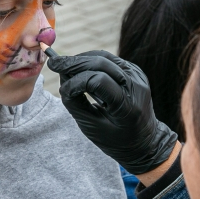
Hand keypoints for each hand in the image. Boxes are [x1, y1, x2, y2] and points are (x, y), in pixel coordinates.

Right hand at [46, 50, 178, 174]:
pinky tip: (79, 68)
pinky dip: (91, 61)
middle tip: (53, 63)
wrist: (145, 141)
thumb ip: (75, 103)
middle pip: (101, 63)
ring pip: (104, 57)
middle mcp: (136, 86)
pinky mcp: (134, 71)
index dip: (76, 82)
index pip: (98, 81)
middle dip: (74, 63)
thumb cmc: (117, 140)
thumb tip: (63, 79)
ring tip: (64, 66)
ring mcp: (137, 76)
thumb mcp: (92, 127)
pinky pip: (109, 59)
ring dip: (82, 60)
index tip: (62, 89)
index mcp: (128, 105)